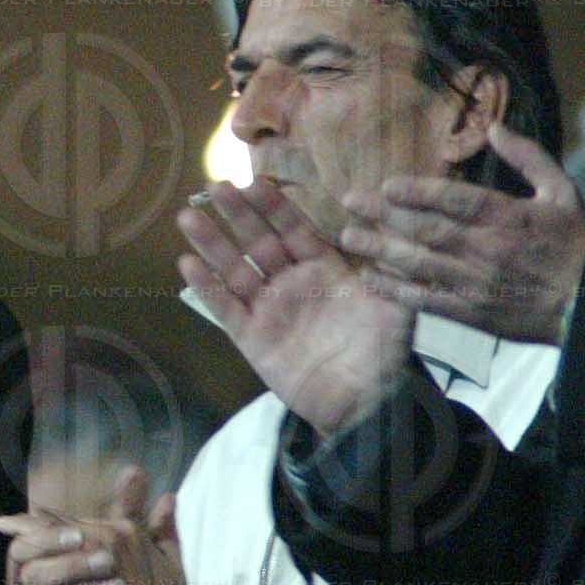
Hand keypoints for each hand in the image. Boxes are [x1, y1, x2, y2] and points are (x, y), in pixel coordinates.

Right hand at [177, 179, 413, 434]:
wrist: (367, 403)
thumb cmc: (385, 352)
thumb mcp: (397, 302)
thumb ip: (389, 262)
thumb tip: (389, 216)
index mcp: (323, 270)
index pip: (294, 229)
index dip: (275, 207)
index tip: (256, 182)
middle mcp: (291, 284)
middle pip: (258, 242)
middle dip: (237, 215)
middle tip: (215, 187)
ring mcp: (269, 310)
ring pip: (235, 270)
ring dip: (212, 244)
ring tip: (189, 218)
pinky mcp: (252, 338)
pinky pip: (226, 309)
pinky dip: (207, 288)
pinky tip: (188, 264)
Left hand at [336, 123, 584, 343]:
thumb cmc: (573, 245)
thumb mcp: (562, 191)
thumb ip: (529, 157)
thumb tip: (493, 127)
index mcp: (509, 217)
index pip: (457, 201)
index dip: (420, 192)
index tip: (387, 185)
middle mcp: (487, 250)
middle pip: (428, 230)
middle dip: (385, 215)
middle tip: (350, 202)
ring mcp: (475, 284)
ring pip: (420, 264)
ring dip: (381, 250)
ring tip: (349, 237)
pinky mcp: (470, 313)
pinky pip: (426, 300)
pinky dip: (397, 290)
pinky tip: (371, 278)